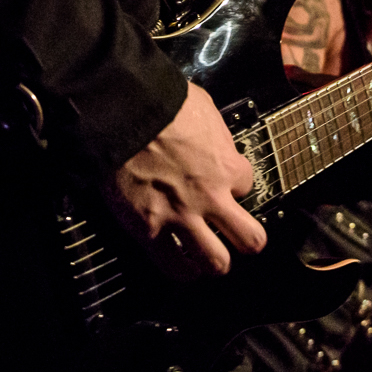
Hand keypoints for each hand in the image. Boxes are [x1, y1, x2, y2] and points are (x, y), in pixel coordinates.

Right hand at [104, 82, 266, 278]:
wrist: (121, 113)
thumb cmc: (159, 102)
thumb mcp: (203, 107)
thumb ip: (216, 133)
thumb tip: (215, 141)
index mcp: (225, 165)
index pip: (248, 185)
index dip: (235, 184)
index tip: (224, 183)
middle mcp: (210, 197)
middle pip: (251, 239)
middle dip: (247, 240)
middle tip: (238, 236)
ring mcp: (181, 217)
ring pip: (216, 262)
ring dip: (215, 262)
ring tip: (210, 258)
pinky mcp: (149, 229)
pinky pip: (172, 265)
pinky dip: (180, 269)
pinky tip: (181, 266)